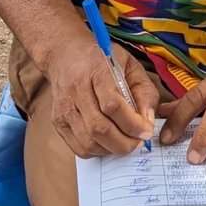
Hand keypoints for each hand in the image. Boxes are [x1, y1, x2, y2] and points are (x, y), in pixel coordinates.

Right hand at [44, 44, 158, 158]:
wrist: (64, 53)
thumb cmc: (102, 58)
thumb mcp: (130, 64)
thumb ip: (144, 91)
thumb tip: (148, 122)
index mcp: (96, 70)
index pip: (113, 104)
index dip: (132, 124)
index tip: (146, 131)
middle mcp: (76, 90)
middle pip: (99, 128)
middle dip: (124, 143)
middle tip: (138, 143)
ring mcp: (64, 108)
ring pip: (88, 141)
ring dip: (112, 149)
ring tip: (126, 143)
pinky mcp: (58, 121)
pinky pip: (79, 147)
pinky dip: (98, 152)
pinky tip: (109, 143)